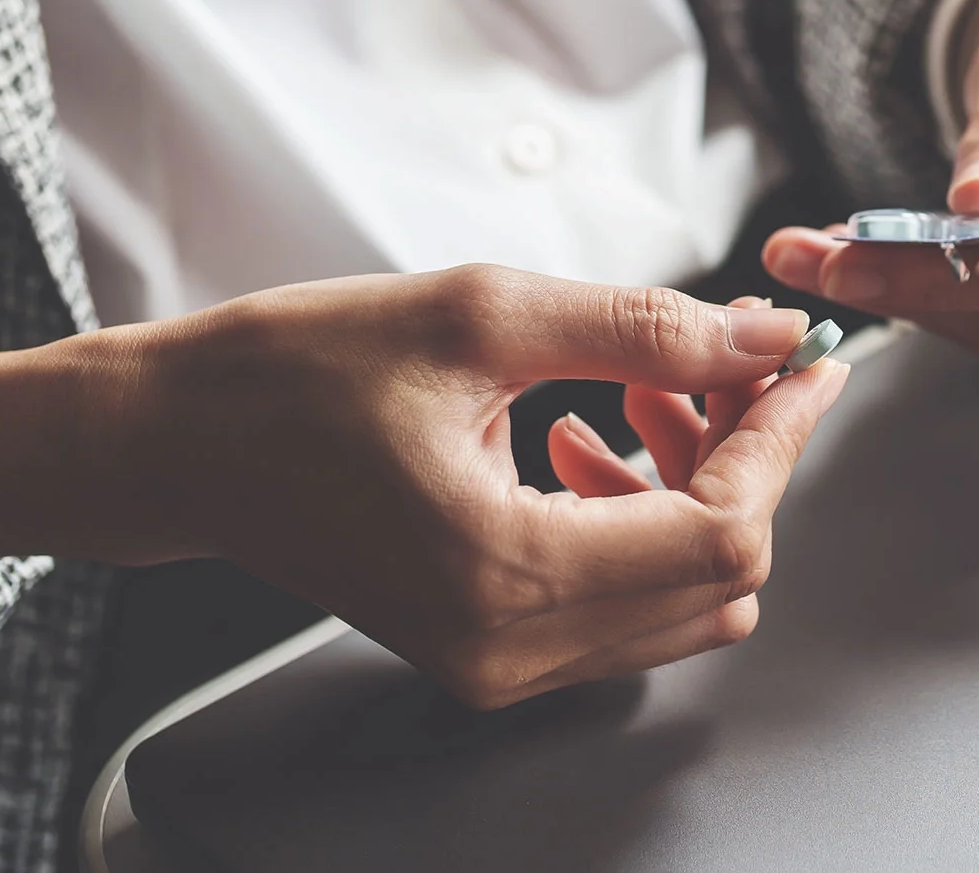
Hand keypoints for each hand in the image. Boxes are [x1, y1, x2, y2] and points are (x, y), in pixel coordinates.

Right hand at [0, 268, 847, 709]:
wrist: (175, 446)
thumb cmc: (291, 377)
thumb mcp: (477, 315)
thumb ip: (640, 326)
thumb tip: (762, 335)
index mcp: (506, 574)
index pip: (720, 530)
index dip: (778, 439)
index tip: (803, 364)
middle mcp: (510, 647)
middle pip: (718, 573)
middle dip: (738, 455)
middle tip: (707, 357)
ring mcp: (498, 664)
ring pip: (681, 594)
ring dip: (691, 482)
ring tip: (635, 384)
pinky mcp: (486, 650)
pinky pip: (621, 602)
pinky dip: (639, 515)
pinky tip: (587, 433)